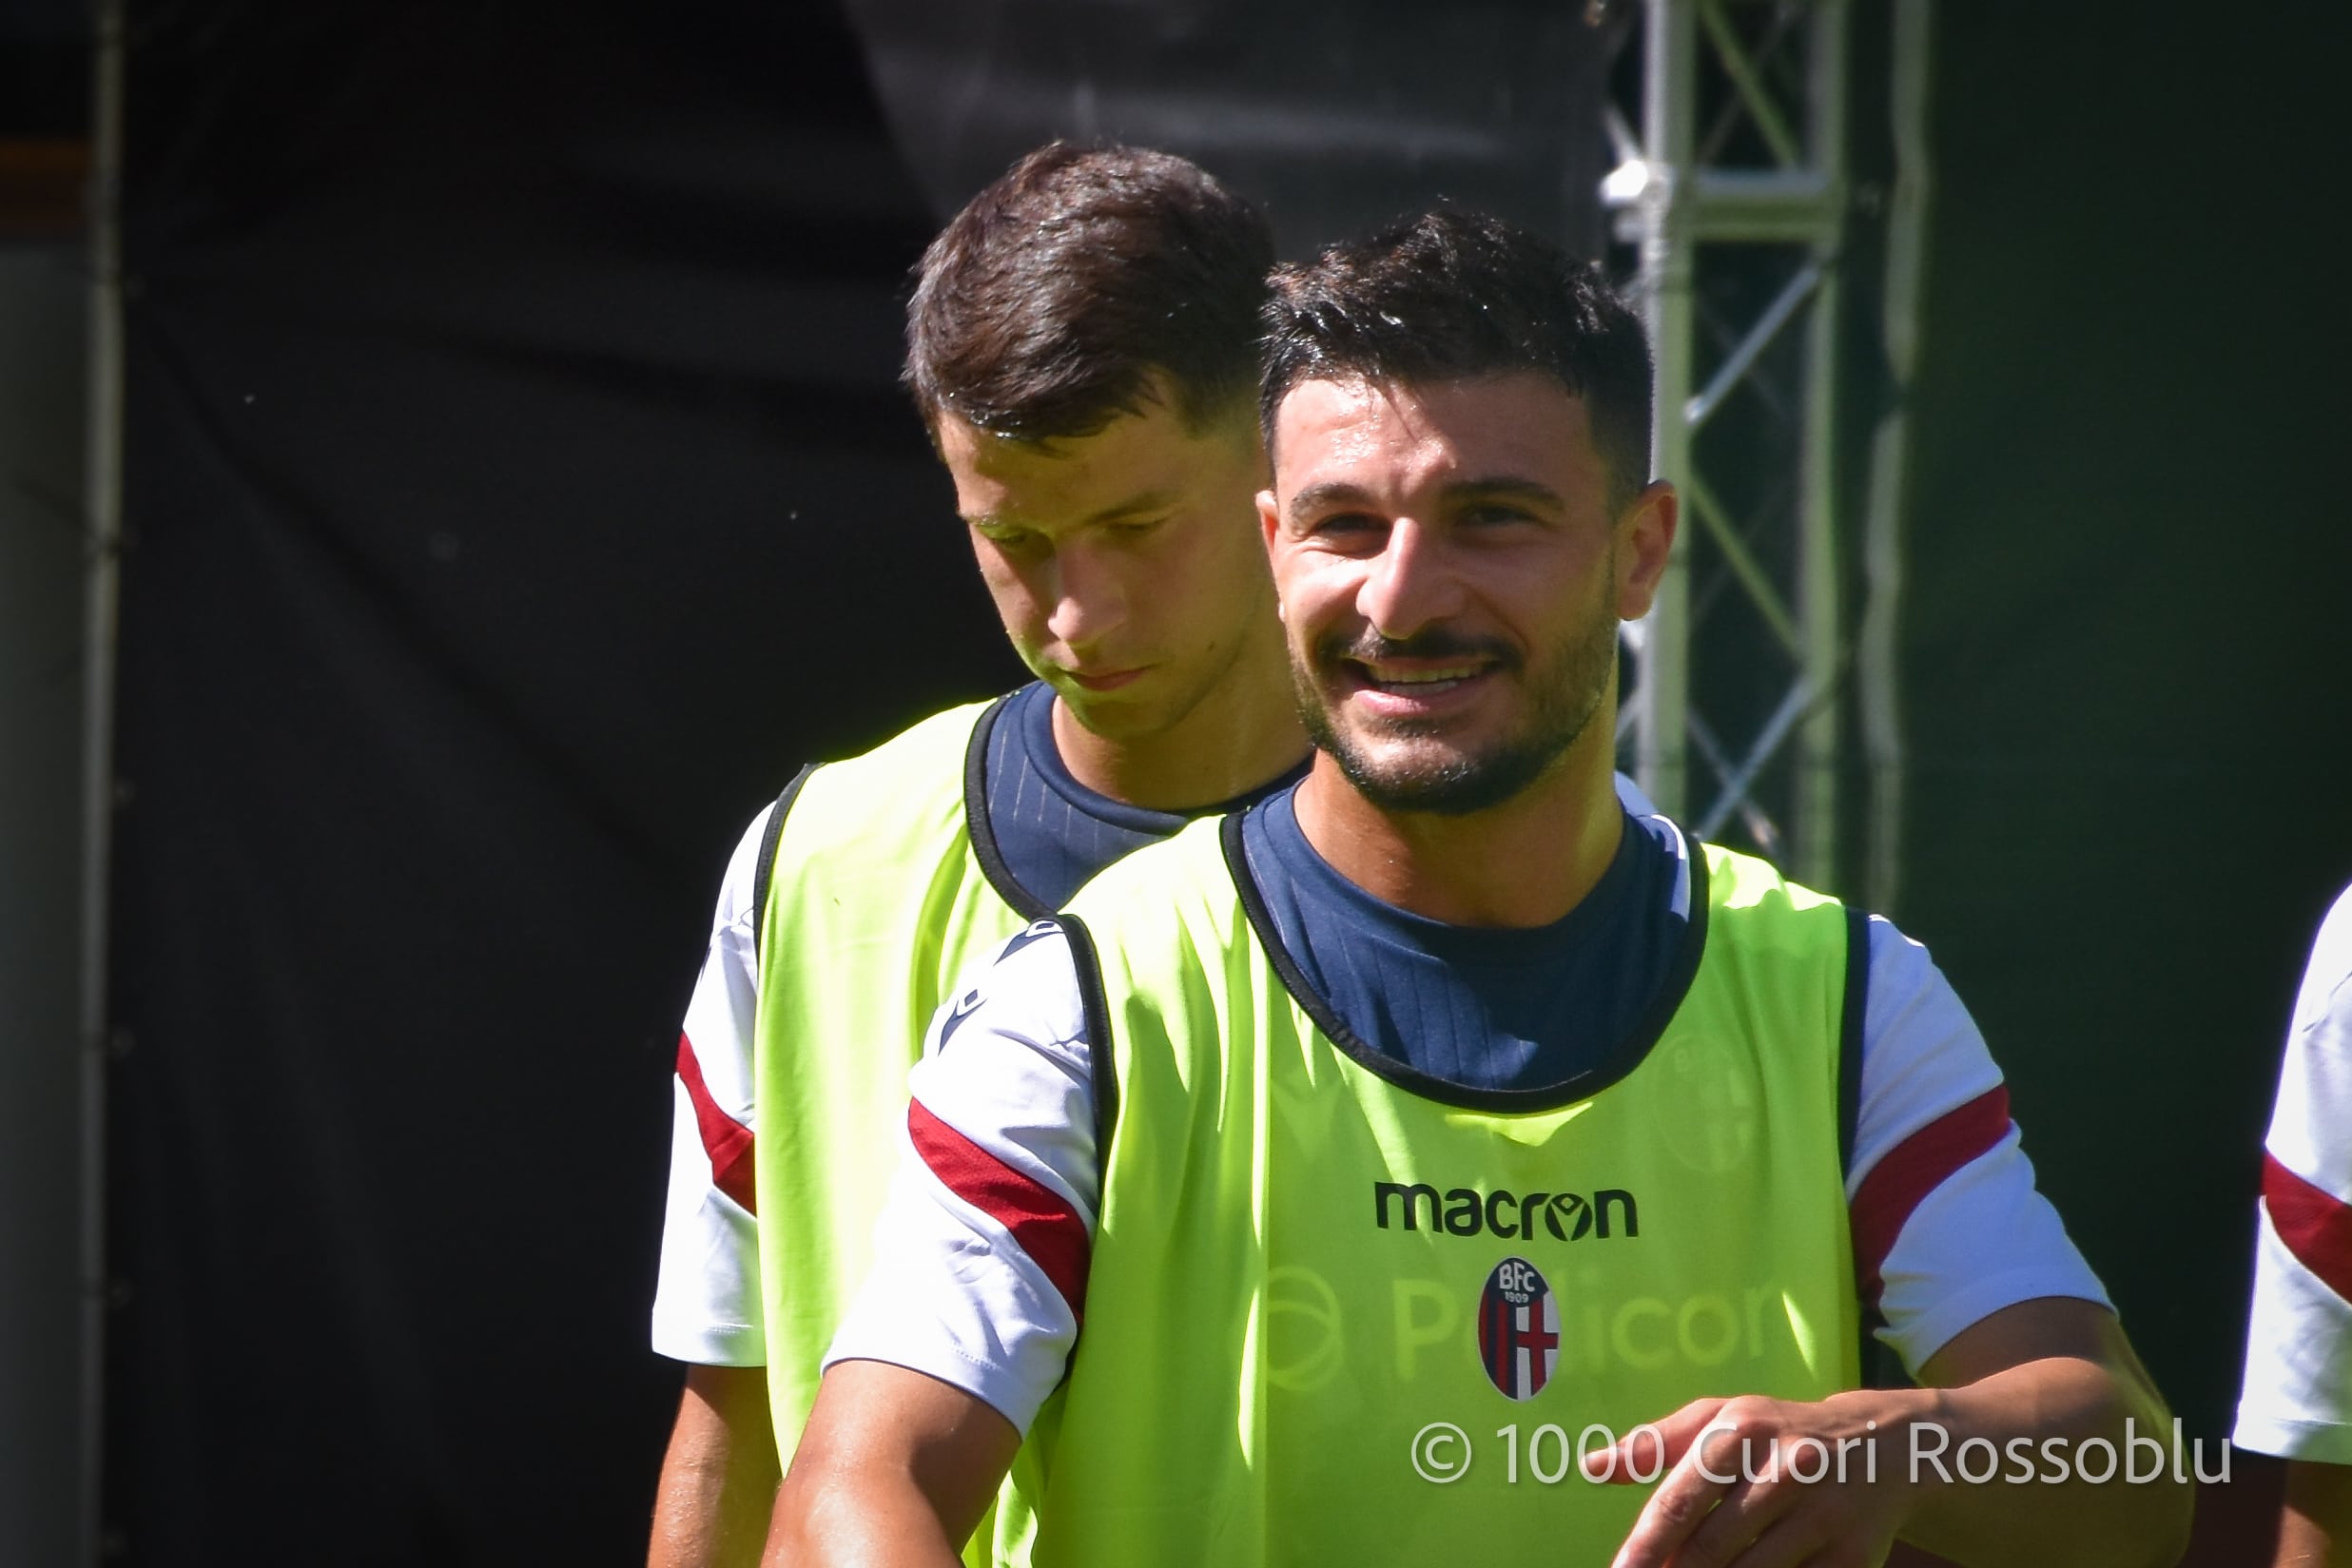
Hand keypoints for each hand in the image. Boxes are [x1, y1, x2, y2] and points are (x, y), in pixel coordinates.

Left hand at [1589, 1391, 1925, 1567]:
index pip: (1683, 1497)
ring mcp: (1822, 1516)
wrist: (1884, 1445)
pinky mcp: (1852, 1556)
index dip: (1647, 1542)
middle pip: (1714, 1546)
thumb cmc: (1778, 1431)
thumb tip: (1594, 1467)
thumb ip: (1655, 1443)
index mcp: (1742, 1431)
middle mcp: (1784, 1470)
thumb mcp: (1720, 1417)